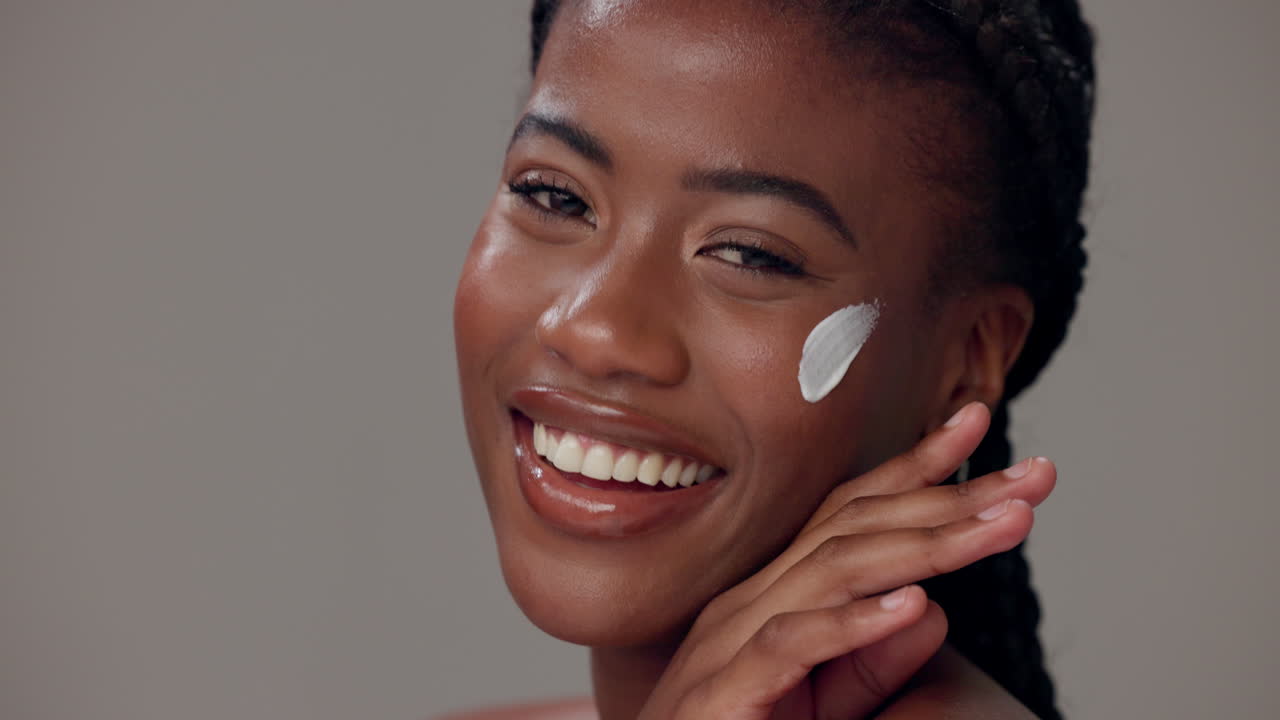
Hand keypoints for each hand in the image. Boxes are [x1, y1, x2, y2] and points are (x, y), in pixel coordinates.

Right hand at [636, 402, 1056, 719]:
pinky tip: (910, 604)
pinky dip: (852, 624)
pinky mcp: (724, 692)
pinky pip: (791, 645)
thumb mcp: (817, 704)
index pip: (849, 513)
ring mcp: (732, 641)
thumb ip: (867, 662)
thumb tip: (930, 609)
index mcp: (773, 595)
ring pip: (834, 572)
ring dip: (927, 544)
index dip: (915, 469)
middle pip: (856, 528)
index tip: (973, 425)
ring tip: (1001, 525)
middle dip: (949, 496)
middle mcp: (751, 601)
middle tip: (1030, 478)